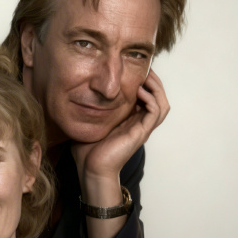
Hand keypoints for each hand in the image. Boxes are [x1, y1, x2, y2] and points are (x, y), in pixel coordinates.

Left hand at [71, 69, 168, 184]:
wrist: (90, 169)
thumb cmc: (87, 151)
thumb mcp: (88, 123)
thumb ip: (88, 110)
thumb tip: (75, 95)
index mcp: (129, 120)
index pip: (145, 97)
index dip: (144, 82)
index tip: (133, 68)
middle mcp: (138, 123)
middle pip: (158, 98)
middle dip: (153, 81)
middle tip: (144, 68)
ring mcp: (141, 129)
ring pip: (162, 104)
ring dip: (156, 88)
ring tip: (146, 77)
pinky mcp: (141, 133)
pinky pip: (156, 112)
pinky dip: (151, 99)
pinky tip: (139, 91)